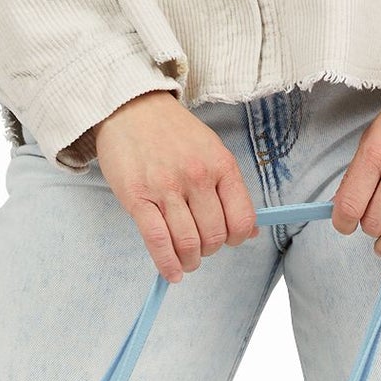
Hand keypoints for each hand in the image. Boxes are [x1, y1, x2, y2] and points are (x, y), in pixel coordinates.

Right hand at [88, 91, 258, 281]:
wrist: (131, 107)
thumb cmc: (172, 133)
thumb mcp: (211, 150)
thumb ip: (229, 189)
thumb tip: (249, 231)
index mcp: (220, 165)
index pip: (240, 220)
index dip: (236, 239)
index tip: (226, 241)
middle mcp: (197, 177)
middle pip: (213, 236)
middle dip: (209, 251)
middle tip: (200, 249)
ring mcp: (166, 188)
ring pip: (187, 243)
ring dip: (189, 261)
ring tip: (186, 262)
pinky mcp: (138, 197)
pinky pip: (158, 241)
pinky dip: (167, 264)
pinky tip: (171, 273)